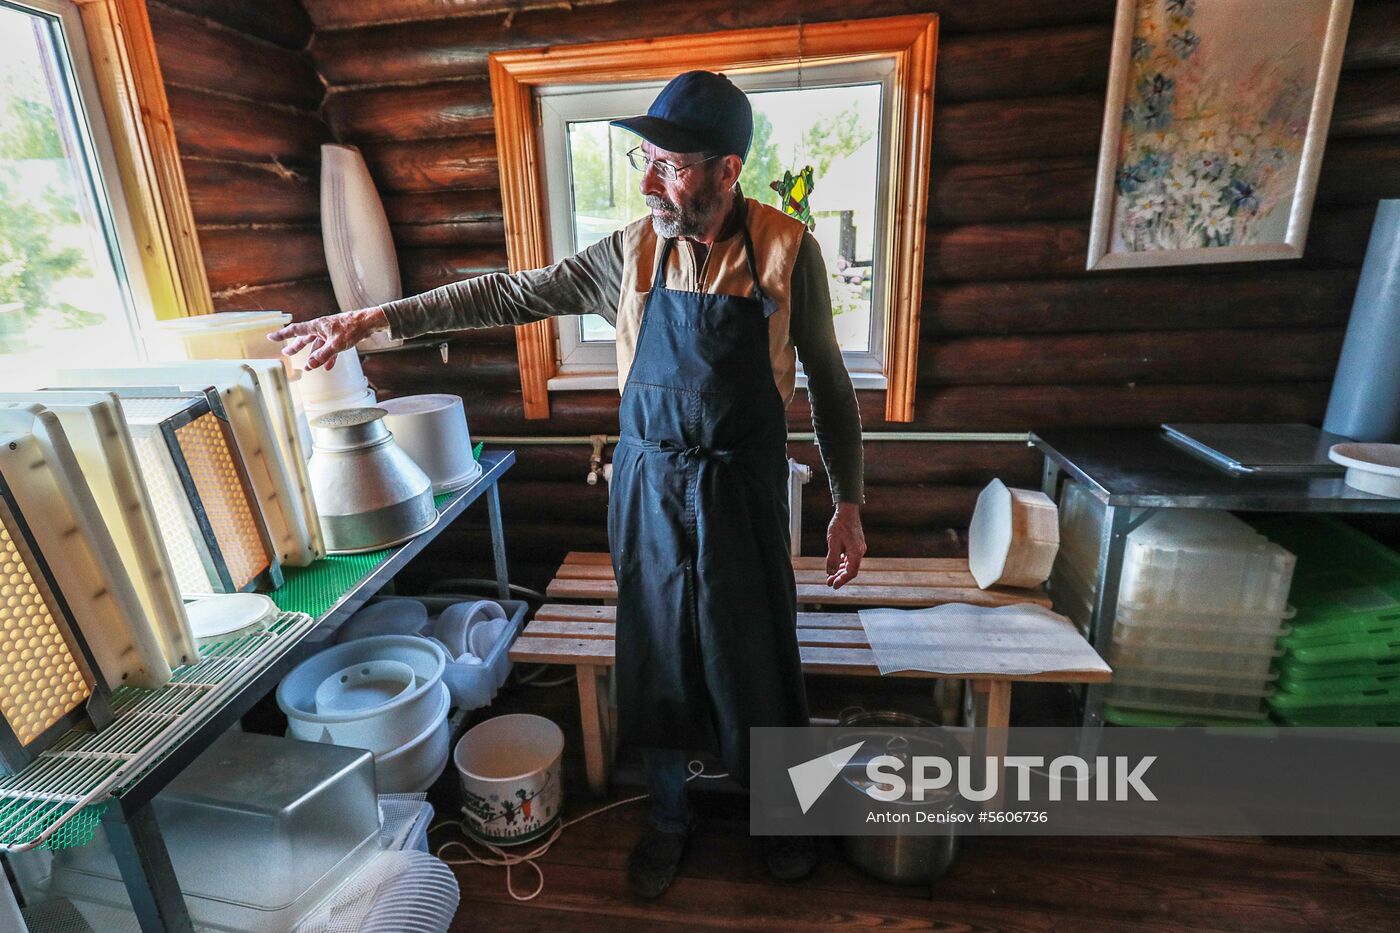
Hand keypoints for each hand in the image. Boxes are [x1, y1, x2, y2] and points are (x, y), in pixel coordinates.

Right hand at [267, 307, 387, 369]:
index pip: (295, 330)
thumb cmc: (352, 328)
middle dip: (296, 346)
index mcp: (317, 326)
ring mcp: (330, 332)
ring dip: (312, 355)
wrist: (369, 322)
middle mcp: (321, 328)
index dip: (283, 334)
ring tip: (307, 366)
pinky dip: (328, 357)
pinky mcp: (340, 337)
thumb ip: (322, 356)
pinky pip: (330, 349)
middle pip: (305, 338)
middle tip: (286, 353)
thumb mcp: (336, 345)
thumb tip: (309, 365)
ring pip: (318, 345)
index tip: (271, 336)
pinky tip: (328, 367)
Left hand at [825, 502, 865, 588]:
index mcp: (856, 552)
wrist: (847, 510)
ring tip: (830, 576)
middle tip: (829, 582)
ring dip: (840, 570)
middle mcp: (860, 551)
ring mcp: (858, 547)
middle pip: (851, 569)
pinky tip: (836, 564)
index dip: (842, 580)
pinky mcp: (856, 544)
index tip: (833, 585)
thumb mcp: (833, 543)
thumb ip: (832, 560)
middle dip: (840, 577)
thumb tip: (831, 573)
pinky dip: (843, 562)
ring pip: (850, 563)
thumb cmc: (840, 525)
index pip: (851, 572)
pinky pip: (850, 557)